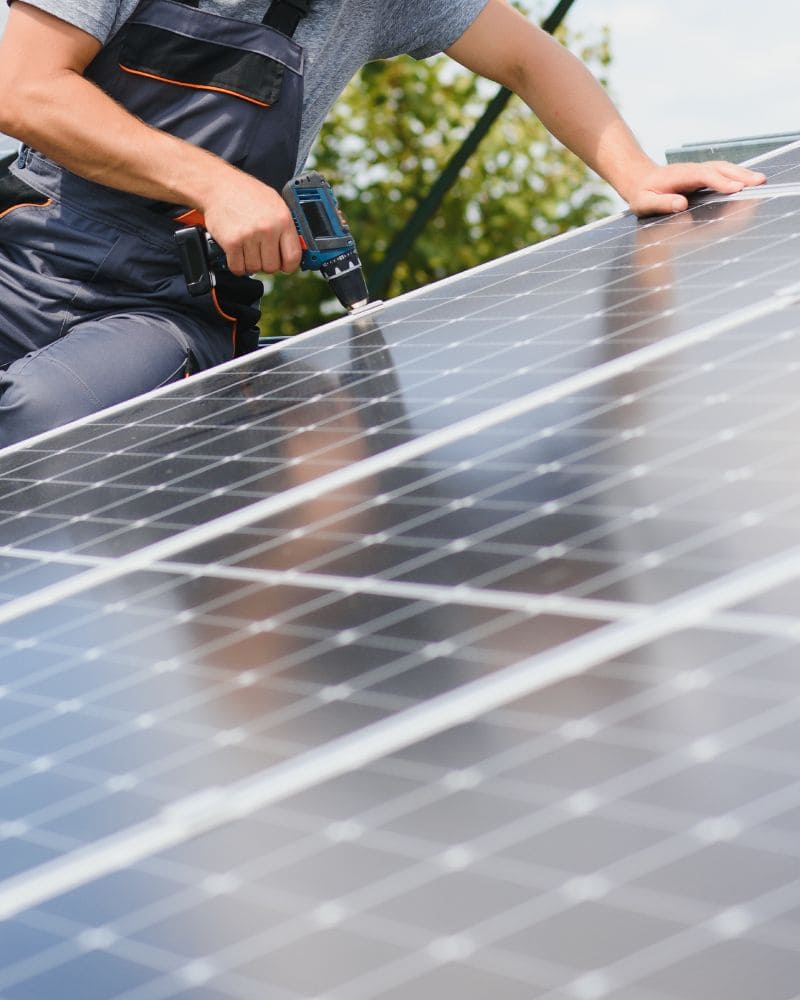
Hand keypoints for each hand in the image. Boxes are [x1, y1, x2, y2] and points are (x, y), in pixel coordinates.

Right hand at [202, 170, 301, 275]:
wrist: (219, 185)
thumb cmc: (246, 193)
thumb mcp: (275, 203)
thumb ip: (285, 227)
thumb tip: (295, 248)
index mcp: (282, 220)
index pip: (293, 257)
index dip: (288, 265)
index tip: (284, 265)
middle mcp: (267, 229)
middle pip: (272, 267)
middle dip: (266, 263)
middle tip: (260, 253)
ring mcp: (249, 236)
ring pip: (255, 268)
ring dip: (250, 263)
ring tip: (247, 249)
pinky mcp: (232, 243)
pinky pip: (238, 268)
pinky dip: (237, 265)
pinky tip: (237, 253)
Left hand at [621, 161, 766, 217]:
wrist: (639, 179)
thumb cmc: (641, 194)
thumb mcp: (643, 202)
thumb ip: (660, 204)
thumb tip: (680, 204)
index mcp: (679, 176)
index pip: (703, 176)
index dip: (720, 182)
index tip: (736, 189)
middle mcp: (692, 170)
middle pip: (719, 168)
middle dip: (739, 175)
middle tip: (758, 182)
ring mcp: (698, 170)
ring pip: (723, 168)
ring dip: (742, 173)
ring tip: (760, 181)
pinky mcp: (702, 174)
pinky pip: (722, 172)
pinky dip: (737, 175)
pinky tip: (749, 182)